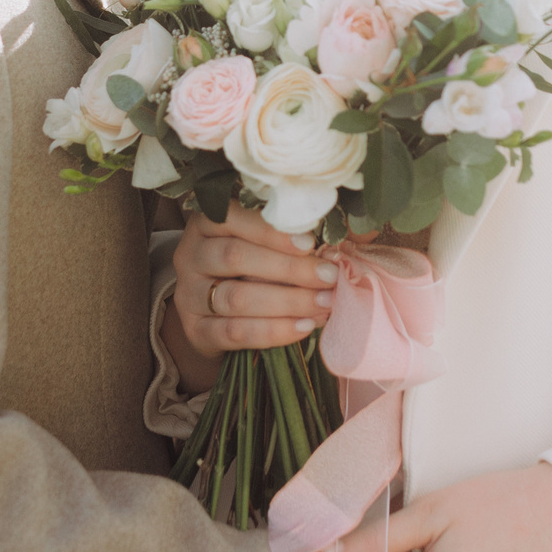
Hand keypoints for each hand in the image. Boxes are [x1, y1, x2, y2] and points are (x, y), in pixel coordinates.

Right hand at [161, 205, 338, 392]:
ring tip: (324, 305)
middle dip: (288, 269)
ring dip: (285, 302)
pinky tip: (303, 327)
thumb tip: (362, 230)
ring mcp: (188, 295)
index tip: (312, 243)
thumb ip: (313, 232)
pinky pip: (232, 333)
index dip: (273, 231)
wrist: (218, 313)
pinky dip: (271, 332)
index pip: (233, 217)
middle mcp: (190, 253)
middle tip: (329, 277)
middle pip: (235, 256)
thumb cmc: (256, 266)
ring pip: (234, 298)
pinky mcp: (195, 331)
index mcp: (208, 221)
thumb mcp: (274, 242)